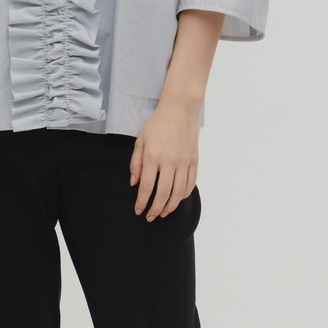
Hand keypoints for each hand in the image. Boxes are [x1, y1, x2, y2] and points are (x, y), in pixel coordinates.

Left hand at [130, 101, 199, 219]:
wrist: (180, 110)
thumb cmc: (157, 124)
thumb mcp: (140, 141)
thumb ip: (135, 163)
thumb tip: (134, 184)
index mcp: (153, 156)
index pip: (147, 187)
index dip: (142, 202)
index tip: (138, 211)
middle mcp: (169, 161)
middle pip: (163, 193)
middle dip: (156, 209)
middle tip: (150, 217)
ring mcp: (184, 162)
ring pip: (179, 192)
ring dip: (171, 206)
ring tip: (163, 213)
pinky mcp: (194, 160)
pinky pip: (190, 183)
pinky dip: (184, 195)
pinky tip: (177, 199)